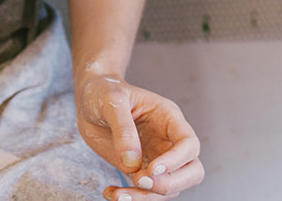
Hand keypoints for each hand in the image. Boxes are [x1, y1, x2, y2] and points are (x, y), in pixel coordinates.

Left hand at [75, 73, 203, 198]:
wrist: (89, 100)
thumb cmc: (104, 91)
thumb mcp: (113, 101)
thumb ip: (123, 129)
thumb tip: (131, 164)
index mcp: (169, 118)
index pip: (188, 144)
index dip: (175, 161)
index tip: (150, 170)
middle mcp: (168, 140)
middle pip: (192, 171)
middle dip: (170, 184)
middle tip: (140, 181)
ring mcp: (156, 158)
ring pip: (170, 189)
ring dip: (146, 197)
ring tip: (118, 195)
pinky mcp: (140, 170)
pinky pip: (146, 193)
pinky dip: (132, 199)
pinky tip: (111, 192)